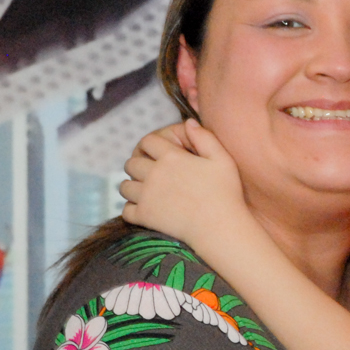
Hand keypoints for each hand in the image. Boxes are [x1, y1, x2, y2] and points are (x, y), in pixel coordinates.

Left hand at [120, 120, 251, 252]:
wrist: (220, 227)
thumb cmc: (225, 193)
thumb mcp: (222, 159)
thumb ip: (205, 137)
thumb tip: (189, 122)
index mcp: (171, 157)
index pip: (147, 141)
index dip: (151, 144)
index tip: (158, 152)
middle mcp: (154, 174)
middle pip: (131, 163)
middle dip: (138, 165)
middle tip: (150, 172)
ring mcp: (147, 196)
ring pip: (124, 186)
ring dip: (132, 186)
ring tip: (145, 190)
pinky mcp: (145, 216)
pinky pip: (126, 210)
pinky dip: (132, 209)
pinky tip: (145, 208)